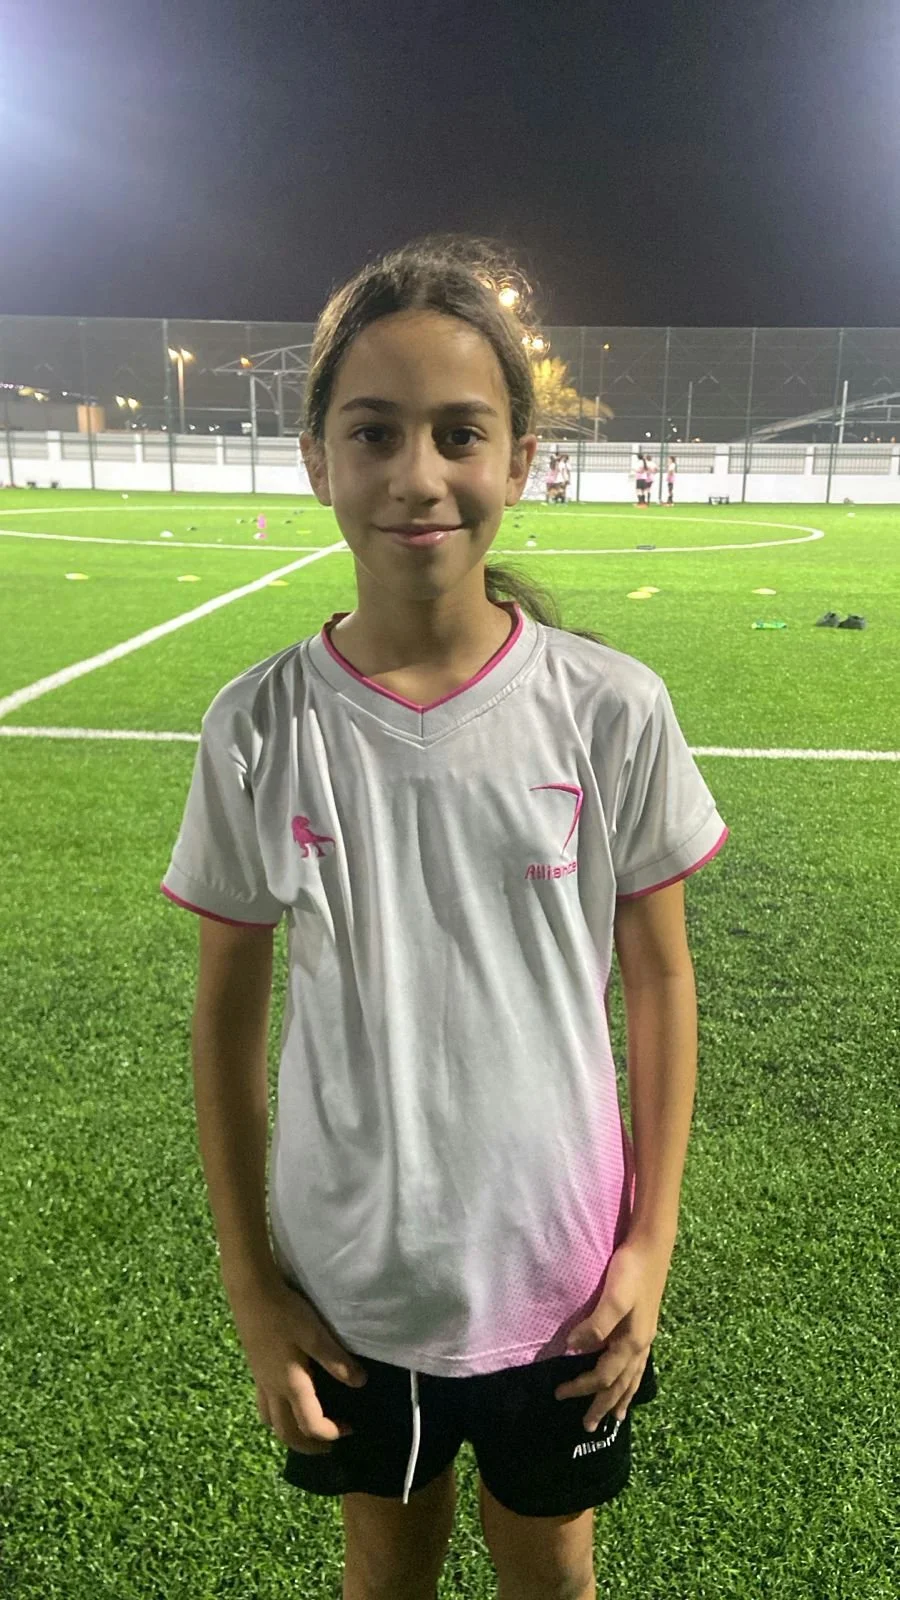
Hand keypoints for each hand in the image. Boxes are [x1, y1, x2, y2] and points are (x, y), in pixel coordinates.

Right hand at [228, 1276, 367, 1453]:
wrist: (251, 1292)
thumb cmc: (285, 1312)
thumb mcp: (315, 1334)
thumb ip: (337, 1360)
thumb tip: (360, 1383)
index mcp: (291, 1384)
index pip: (310, 1425)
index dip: (330, 1433)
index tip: (350, 1429)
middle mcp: (273, 1389)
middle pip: (287, 1434)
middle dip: (309, 1446)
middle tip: (330, 1444)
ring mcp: (261, 1381)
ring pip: (271, 1423)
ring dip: (291, 1434)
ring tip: (308, 1430)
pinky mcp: (255, 1370)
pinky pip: (264, 1407)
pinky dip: (278, 1417)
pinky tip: (288, 1402)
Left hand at [554, 1236, 670, 1431]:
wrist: (652, 1247)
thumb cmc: (630, 1271)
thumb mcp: (613, 1297)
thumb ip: (596, 1325)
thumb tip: (574, 1349)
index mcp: (631, 1342)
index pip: (603, 1375)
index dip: (581, 1387)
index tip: (559, 1393)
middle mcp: (641, 1345)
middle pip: (620, 1385)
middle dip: (603, 1405)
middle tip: (588, 1427)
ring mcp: (645, 1337)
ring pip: (633, 1378)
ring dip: (621, 1399)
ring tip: (615, 1417)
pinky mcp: (645, 1327)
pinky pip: (638, 1365)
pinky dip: (632, 1381)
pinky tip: (630, 1380)